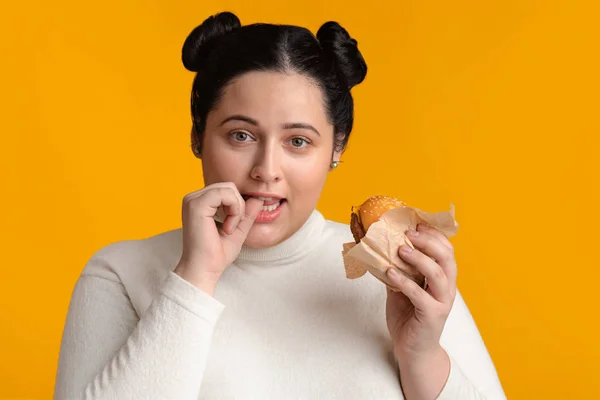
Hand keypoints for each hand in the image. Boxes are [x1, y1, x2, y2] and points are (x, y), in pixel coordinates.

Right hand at [174, 182, 263, 294]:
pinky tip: (228, 228)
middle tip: (233, 227)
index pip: (227, 190)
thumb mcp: (238, 229)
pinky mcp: (196, 205)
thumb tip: (259, 198)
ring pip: (229, 188)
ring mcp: (193, 200)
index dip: (238, 205)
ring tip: (229, 229)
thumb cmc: (217, 254)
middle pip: (229, 186)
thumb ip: (247, 214)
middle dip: (239, 206)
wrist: (204, 269)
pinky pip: (225, 194)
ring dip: (237, 209)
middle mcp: (194, 198)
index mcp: (200, 202)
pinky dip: (234, 210)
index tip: (233, 226)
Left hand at [385, 223, 456, 359]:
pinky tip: (390, 273)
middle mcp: (447, 287)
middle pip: (447, 257)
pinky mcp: (433, 315)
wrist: (412, 350)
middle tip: (409, 234)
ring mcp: (442, 302)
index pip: (446, 250)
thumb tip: (380, 247)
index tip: (416, 224)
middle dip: (428, 242)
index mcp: (442, 278)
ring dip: (419, 259)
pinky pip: (420, 295)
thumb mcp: (400, 287)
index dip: (433, 235)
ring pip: (438, 274)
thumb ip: (398, 269)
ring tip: (401, 250)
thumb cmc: (408, 316)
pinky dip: (404, 282)